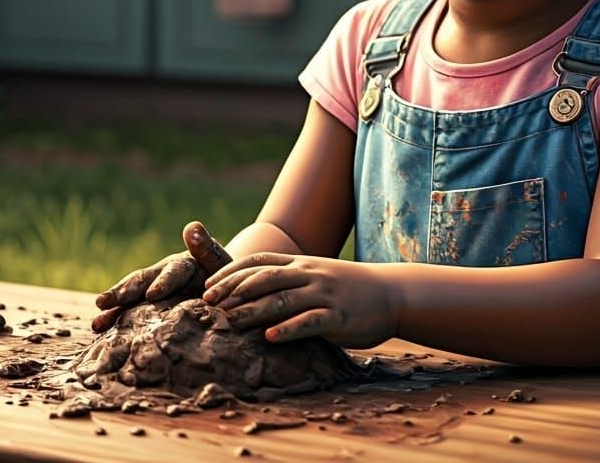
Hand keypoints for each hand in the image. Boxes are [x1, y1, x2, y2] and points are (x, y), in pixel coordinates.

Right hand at [91, 221, 232, 332]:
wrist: (221, 289)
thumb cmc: (225, 277)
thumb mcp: (221, 263)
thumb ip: (206, 248)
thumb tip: (191, 226)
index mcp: (185, 264)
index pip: (173, 271)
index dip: (163, 282)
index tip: (152, 294)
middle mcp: (165, 273)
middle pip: (143, 280)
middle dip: (124, 293)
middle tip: (104, 303)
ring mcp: (154, 289)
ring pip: (132, 295)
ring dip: (115, 305)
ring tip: (97, 318)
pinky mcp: (149, 305)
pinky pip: (130, 311)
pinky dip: (115, 318)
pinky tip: (97, 327)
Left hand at [202, 252, 398, 348]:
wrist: (391, 294)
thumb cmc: (348, 288)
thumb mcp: (317, 276)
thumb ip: (289, 280)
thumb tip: (250, 293)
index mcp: (302, 263)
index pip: (260, 261)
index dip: (232, 272)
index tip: (208, 284)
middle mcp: (310, 274)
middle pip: (266, 277)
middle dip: (234, 289)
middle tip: (208, 302)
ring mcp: (324, 294)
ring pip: (283, 299)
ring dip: (253, 310)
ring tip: (229, 321)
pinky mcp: (338, 316)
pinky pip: (310, 321)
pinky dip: (288, 329)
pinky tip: (270, 337)